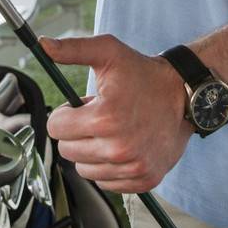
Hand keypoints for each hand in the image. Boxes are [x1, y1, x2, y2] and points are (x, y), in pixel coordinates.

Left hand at [40, 34, 190, 192]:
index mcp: (104, 118)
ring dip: (91, 152)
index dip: (65, 114)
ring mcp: (132, 167)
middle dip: (76, 133)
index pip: (56, 128)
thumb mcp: (108, 53)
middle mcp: (118, 147)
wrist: (183, 95)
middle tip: (98, 118)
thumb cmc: (143, 73)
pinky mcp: (144, 180)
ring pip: (84, 170)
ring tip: (111, 132)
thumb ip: (72, 50)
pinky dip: (108, 167)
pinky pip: (106, 182)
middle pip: (67, 151)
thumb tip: (44, 45)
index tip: (82, 107)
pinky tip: (122, 147)